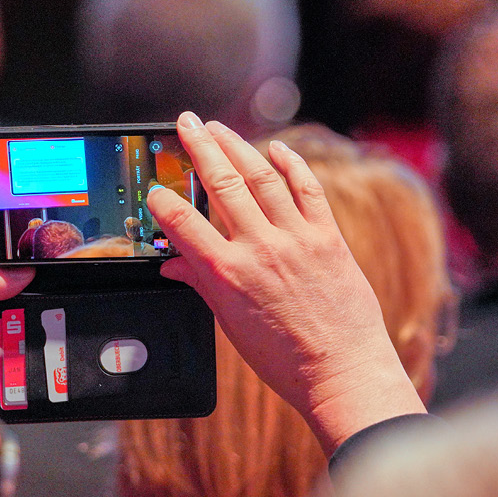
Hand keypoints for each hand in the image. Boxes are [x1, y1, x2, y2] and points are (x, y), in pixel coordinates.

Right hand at [148, 112, 425, 454]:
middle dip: (201, 147)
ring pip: (262, 177)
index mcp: (228, 275)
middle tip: (187, 122)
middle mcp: (261, 249)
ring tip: (219, 128)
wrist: (342, 374)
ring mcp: (297, 239)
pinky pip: (307, 189)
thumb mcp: (231, 325)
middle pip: (223, 184)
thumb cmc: (285, 360)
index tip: (155, 189)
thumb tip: (173, 264)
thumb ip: (201, 284)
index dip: (163, 201)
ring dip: (238, 146)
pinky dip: (292, 164)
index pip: (182, 223)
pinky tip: (276, 148)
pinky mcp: (329, 238)